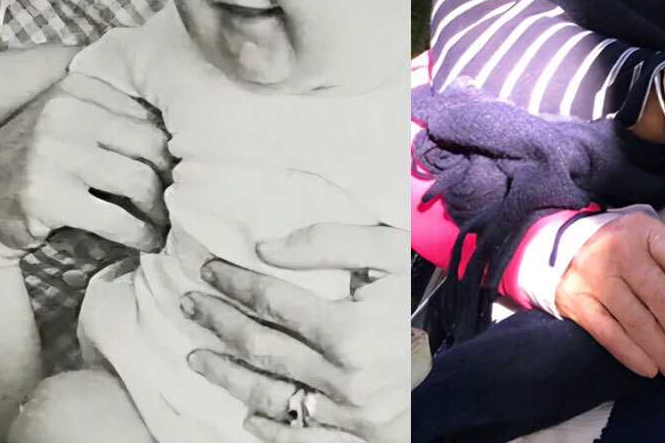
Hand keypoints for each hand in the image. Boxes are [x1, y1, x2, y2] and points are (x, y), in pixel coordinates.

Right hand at [0, 74, 172, 263]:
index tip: (179, 171)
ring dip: (158, 211)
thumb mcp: (68, 123)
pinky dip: (138, 234)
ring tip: (162, 225)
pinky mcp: (46, 194)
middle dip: (170, 180)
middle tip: (177, 202)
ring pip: (139, 181)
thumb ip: (114, 119)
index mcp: (75, 86)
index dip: (170, 148)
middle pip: (151, 146)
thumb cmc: (37, 165)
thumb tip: (186, 140)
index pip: (148, 114)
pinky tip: (144, 242)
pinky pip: (115, 218)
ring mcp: (52, 151)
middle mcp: (64, 110)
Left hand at [184, 223, 408, 442]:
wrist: (476, 345)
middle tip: (188, 304)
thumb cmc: (424, 287)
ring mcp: (349, 415)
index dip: (234, 283)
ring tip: (196, 355)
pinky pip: (302, 440)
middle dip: (219, 323)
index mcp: (349, 330)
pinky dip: (269, 430)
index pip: (272, 302)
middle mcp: (344, 378)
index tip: (207, 270)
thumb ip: (327, 242)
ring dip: (227, 376)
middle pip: (263, 348)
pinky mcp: (359, 438)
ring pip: (271, 395)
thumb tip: (264, 247)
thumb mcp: (387, 252)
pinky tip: (246, 414)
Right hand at [551, 211, 664, 381]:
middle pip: (663, 300)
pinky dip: (632, 355)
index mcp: (644, 231)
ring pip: (638, 322)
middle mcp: (618, 250)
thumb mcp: (649, 240)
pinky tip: (650, 369)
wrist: (566, 243)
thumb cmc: (623, 249)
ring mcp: (594, 275)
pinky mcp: (576, 300)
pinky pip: (609, 334)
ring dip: (664, 353)